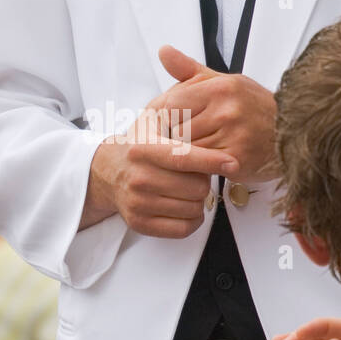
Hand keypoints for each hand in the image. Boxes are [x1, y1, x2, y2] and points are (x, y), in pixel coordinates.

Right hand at [80, 133, 237, 237]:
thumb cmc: (140, 147)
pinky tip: (186, 206)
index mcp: (143, 148)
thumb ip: (181, 118)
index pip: (182, 157)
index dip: (211, 161)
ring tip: (188, 189)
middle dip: (204, 181)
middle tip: (196, 175)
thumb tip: (210, 110)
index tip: (232, 163)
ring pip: (194, 209)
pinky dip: (193, 219)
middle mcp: (138, 177)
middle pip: (195, 187)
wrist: (108, 172)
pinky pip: (184, 229)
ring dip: (199, 200)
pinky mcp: (140, 223)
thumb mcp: (153, 122)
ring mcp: (138, 203)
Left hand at [145, 46, 279, 183]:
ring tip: (205, 146)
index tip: (175, 120)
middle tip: (192, 135)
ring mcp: (233, 137)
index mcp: (221, 87)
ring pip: (187, 149)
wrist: (291, 132)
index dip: (168, 115)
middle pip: (176, 129)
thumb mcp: (223, 82)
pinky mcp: (236, 161)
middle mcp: (227, 110)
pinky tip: (212, 159)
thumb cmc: (253, 106)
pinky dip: (203, 165)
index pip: (172, 104)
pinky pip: (203, 165)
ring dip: (190, 151)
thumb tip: (163, 51)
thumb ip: (189, 70)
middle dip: (179, 135)